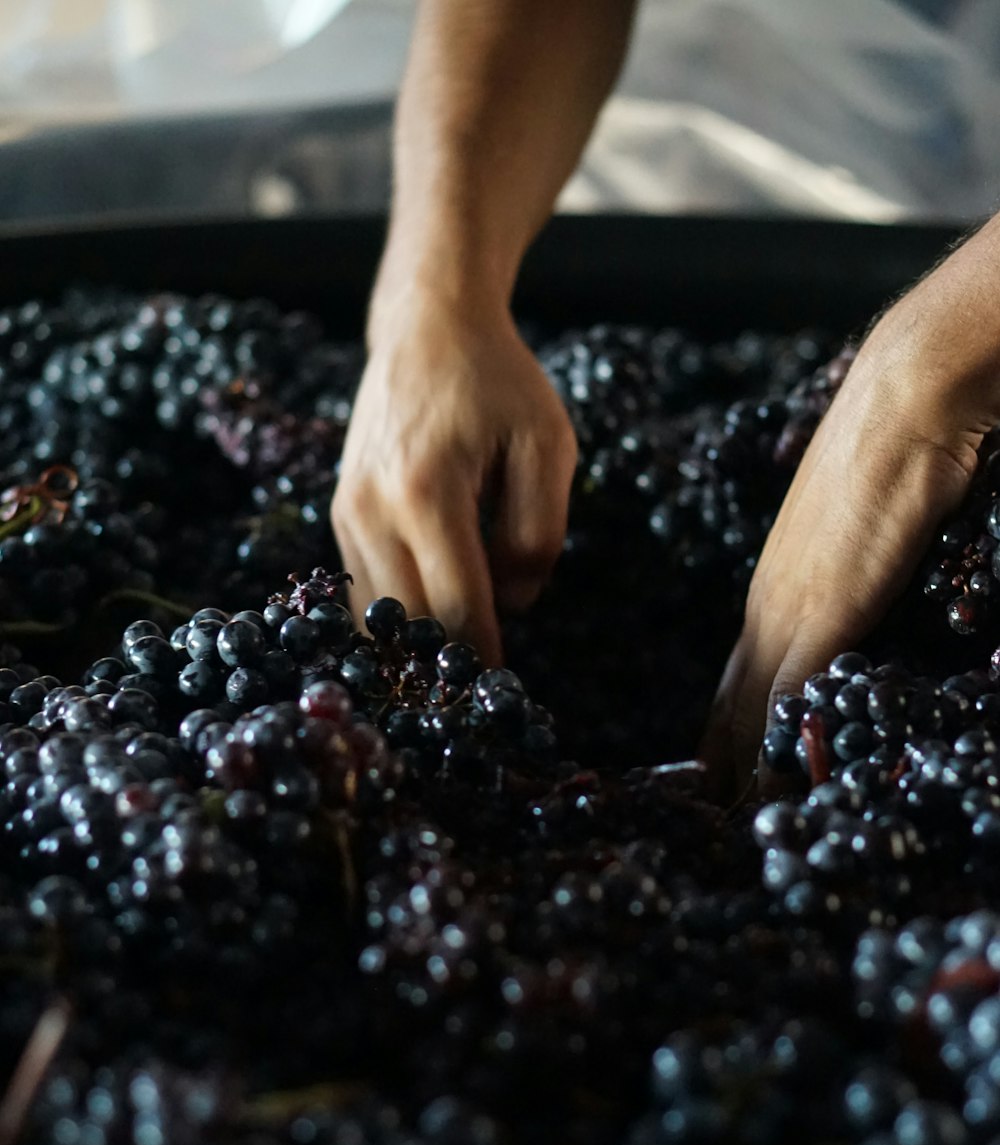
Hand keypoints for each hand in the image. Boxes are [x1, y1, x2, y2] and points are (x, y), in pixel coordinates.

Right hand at [331, 288, 576, 663]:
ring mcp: (347, 513)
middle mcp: (373, 509)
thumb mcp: (548, 446)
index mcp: (428, 491)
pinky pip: (362, 592)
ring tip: (456, 663)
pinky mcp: (340, 515)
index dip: (485, 656)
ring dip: (417, 646)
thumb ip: (538, 532)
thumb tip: (513, 602)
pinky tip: (430, 624)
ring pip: (377, 616)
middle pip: (411, 622)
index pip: (458, 605)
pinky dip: (395, 619)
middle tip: (483, 691)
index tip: (505, 690)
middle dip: (448, 662)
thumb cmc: (498, 384)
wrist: (426, 328)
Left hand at [703, 235, 999, 800]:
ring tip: (727, 834)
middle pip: (729, 709)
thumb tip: (861, 606)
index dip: (724, 736)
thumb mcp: (865, 532)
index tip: (712, 783)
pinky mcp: (820, 619)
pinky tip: (771, 799)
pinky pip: (787, 703)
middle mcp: (768, 609)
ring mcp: (788, 615)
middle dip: (718, 772)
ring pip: (748, 716)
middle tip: (701, 828)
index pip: (737, 682)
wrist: (907, 397)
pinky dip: (777, 756)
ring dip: (741, 779)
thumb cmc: (895, 451)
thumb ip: (856, 576)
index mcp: (775, 591)